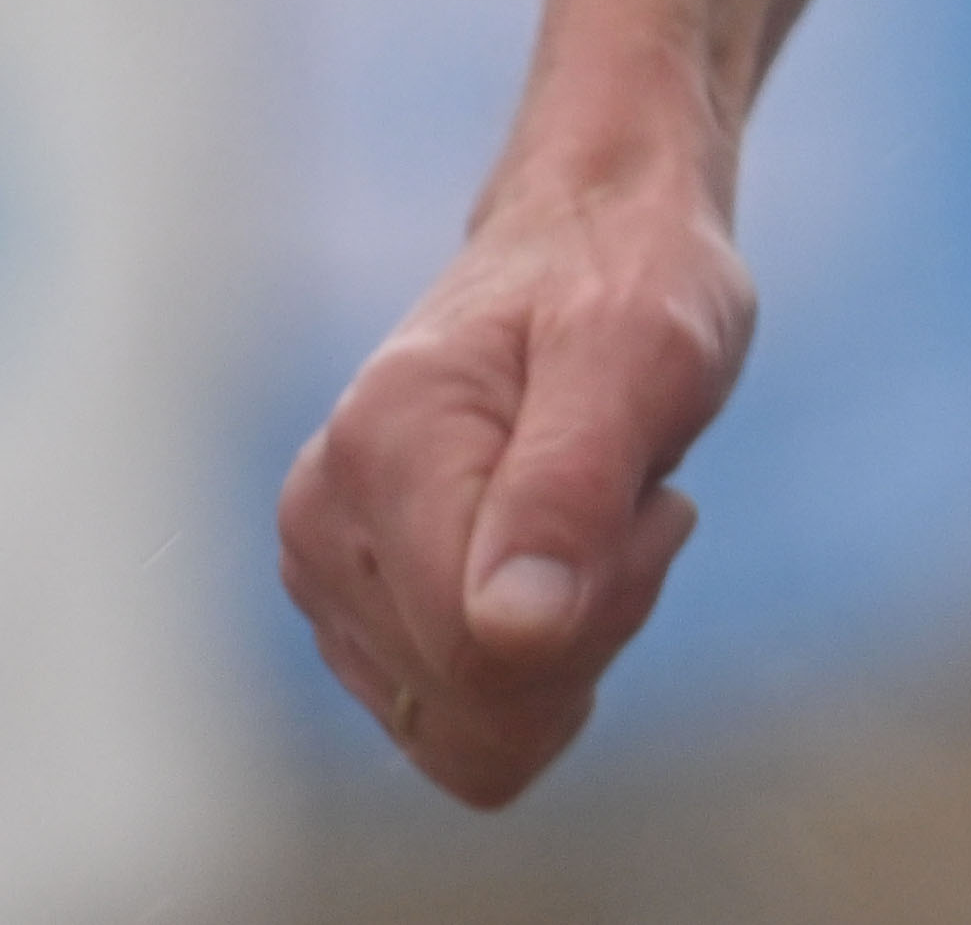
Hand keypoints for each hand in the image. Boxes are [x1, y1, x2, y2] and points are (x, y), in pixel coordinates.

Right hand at [273, 172, 758, 806]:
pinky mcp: (350, 614)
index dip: (605, 601)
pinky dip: (530, 664)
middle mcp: (323, 521)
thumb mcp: (644, 352)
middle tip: (626, 501)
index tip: (647, 494)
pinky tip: (553, 560)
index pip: (492, 652)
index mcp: (382, 449)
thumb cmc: (629, 278)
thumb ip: (572, 487)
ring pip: (469, 730)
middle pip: (482, 704)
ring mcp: (325, 575)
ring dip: (567, 645)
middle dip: (592, 627)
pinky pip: (457, 726)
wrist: (587, 240)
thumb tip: (509, 631)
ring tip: (586, 516)